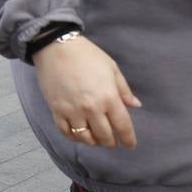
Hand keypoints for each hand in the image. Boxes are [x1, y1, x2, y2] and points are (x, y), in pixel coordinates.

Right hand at [33, 35, 140, 149]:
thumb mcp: (111, 68)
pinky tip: (79, 135)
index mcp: (109, 97)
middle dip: (111, 142)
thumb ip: (124, 90)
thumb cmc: (87, 55)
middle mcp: (92, 108)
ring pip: (85, 138)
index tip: (130, 145)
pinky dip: (74, 138)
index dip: (128, 139)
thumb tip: (135, 106)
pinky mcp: (57, 110)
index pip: (123, 126)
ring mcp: (72, 111)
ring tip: (96, 139)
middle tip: (113, 142)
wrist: (56, 47)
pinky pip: (66, 132)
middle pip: (105, 136)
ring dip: (93, 142)